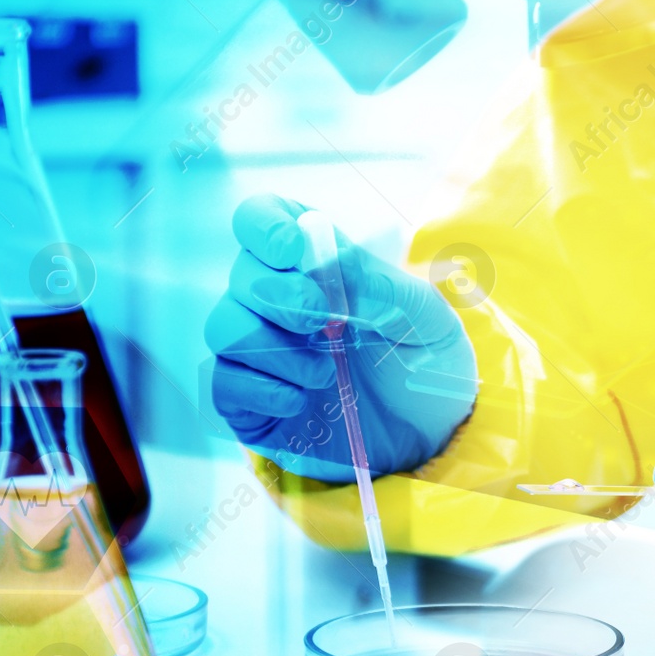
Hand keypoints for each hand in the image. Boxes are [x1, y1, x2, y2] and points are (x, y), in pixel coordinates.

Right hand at [205, 194, 477, 481]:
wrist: (432, 435)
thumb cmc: (426, 363)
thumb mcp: (424, 317)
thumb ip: (379, 284)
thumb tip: (326, 261)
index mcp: (315, 265)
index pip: (261, 220)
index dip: (264, 226)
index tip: (292, 250)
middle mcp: (277, 302)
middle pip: (241, 277)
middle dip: (279, 296)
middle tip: (326, 321)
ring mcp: (260, 352)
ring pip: (225, 329)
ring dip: (276, 350)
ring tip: (327, 374)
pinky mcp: (251, 401)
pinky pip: (222, 384)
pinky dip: (260, 390)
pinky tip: (299, 401)